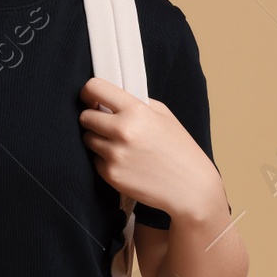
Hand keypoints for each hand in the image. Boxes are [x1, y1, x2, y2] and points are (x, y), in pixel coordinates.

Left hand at [78, 76, 221, 219]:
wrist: (190, 187)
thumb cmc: (180, 149)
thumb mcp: (163, 115)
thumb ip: (135, 103)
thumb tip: (108, 99)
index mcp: (136, 111)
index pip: (94, 88)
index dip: (88, 93)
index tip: (90, 98)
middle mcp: (122, 131)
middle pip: (85, 117)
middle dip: (93, 119)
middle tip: (106, 124)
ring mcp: (114, 154)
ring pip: (87, 139)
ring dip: (98, 140)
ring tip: (121, 145)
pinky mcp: (110, 174)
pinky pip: (95, 160)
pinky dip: (105, 160)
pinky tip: (126, 163)